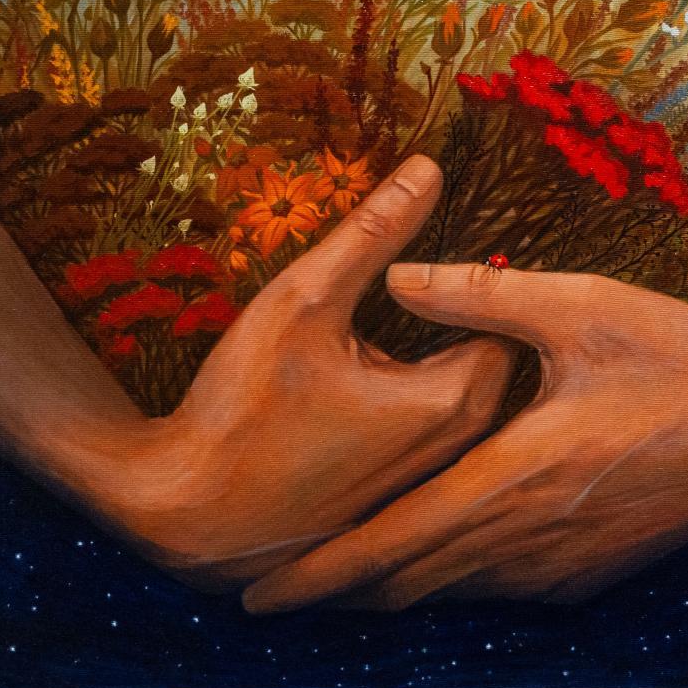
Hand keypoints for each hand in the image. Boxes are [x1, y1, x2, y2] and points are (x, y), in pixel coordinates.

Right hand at [0, 155, 512, 587]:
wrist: (180, 518)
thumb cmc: (241, 409)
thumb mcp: (304, 300)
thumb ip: (373, 234)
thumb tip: (430, 167)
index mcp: (453, 401)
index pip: (507, 321)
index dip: (475, 287)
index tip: (432, 269)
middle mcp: (458, 457)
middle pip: (490, 367)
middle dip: (456, 331)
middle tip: (400, 303)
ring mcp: (430, 496)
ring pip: (460, 415)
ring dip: (435, 380)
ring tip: (378, 353)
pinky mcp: (399, 520)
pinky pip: (429, 458)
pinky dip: (411, 429)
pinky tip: (355, 415)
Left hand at [243, 243, 687, 611]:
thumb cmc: (680, 360)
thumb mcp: (580, 306)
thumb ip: (480, 296)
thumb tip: (397, 273)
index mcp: (513, 475)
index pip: (392, 540)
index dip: (321, 571)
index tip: (260, 592)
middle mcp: (529, 538)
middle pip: (409, 583)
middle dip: (342, 590)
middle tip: (281, 590)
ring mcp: (563, 566)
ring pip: (454, 593)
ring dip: (397, 585)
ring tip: (344, 576)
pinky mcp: (592, 575)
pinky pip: (503, 590)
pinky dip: (459, 579)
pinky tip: (446, 558)